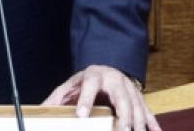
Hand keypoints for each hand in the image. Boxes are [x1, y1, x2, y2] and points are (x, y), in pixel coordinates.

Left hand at [42, 64, 159, 130]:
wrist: (109, 68)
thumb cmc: (87, 80)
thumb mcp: (71, 84)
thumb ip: (57, 97)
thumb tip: (40, 110)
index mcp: (95, 75)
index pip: (90, 86)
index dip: (86, 101)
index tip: (81, 116)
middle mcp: (116, 81)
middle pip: (122, 99)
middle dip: (122, 116)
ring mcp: (130, 89)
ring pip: (137, 107)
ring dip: (138, 124)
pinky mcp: (140, 98)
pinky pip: (148, 112)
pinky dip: (153, 125)